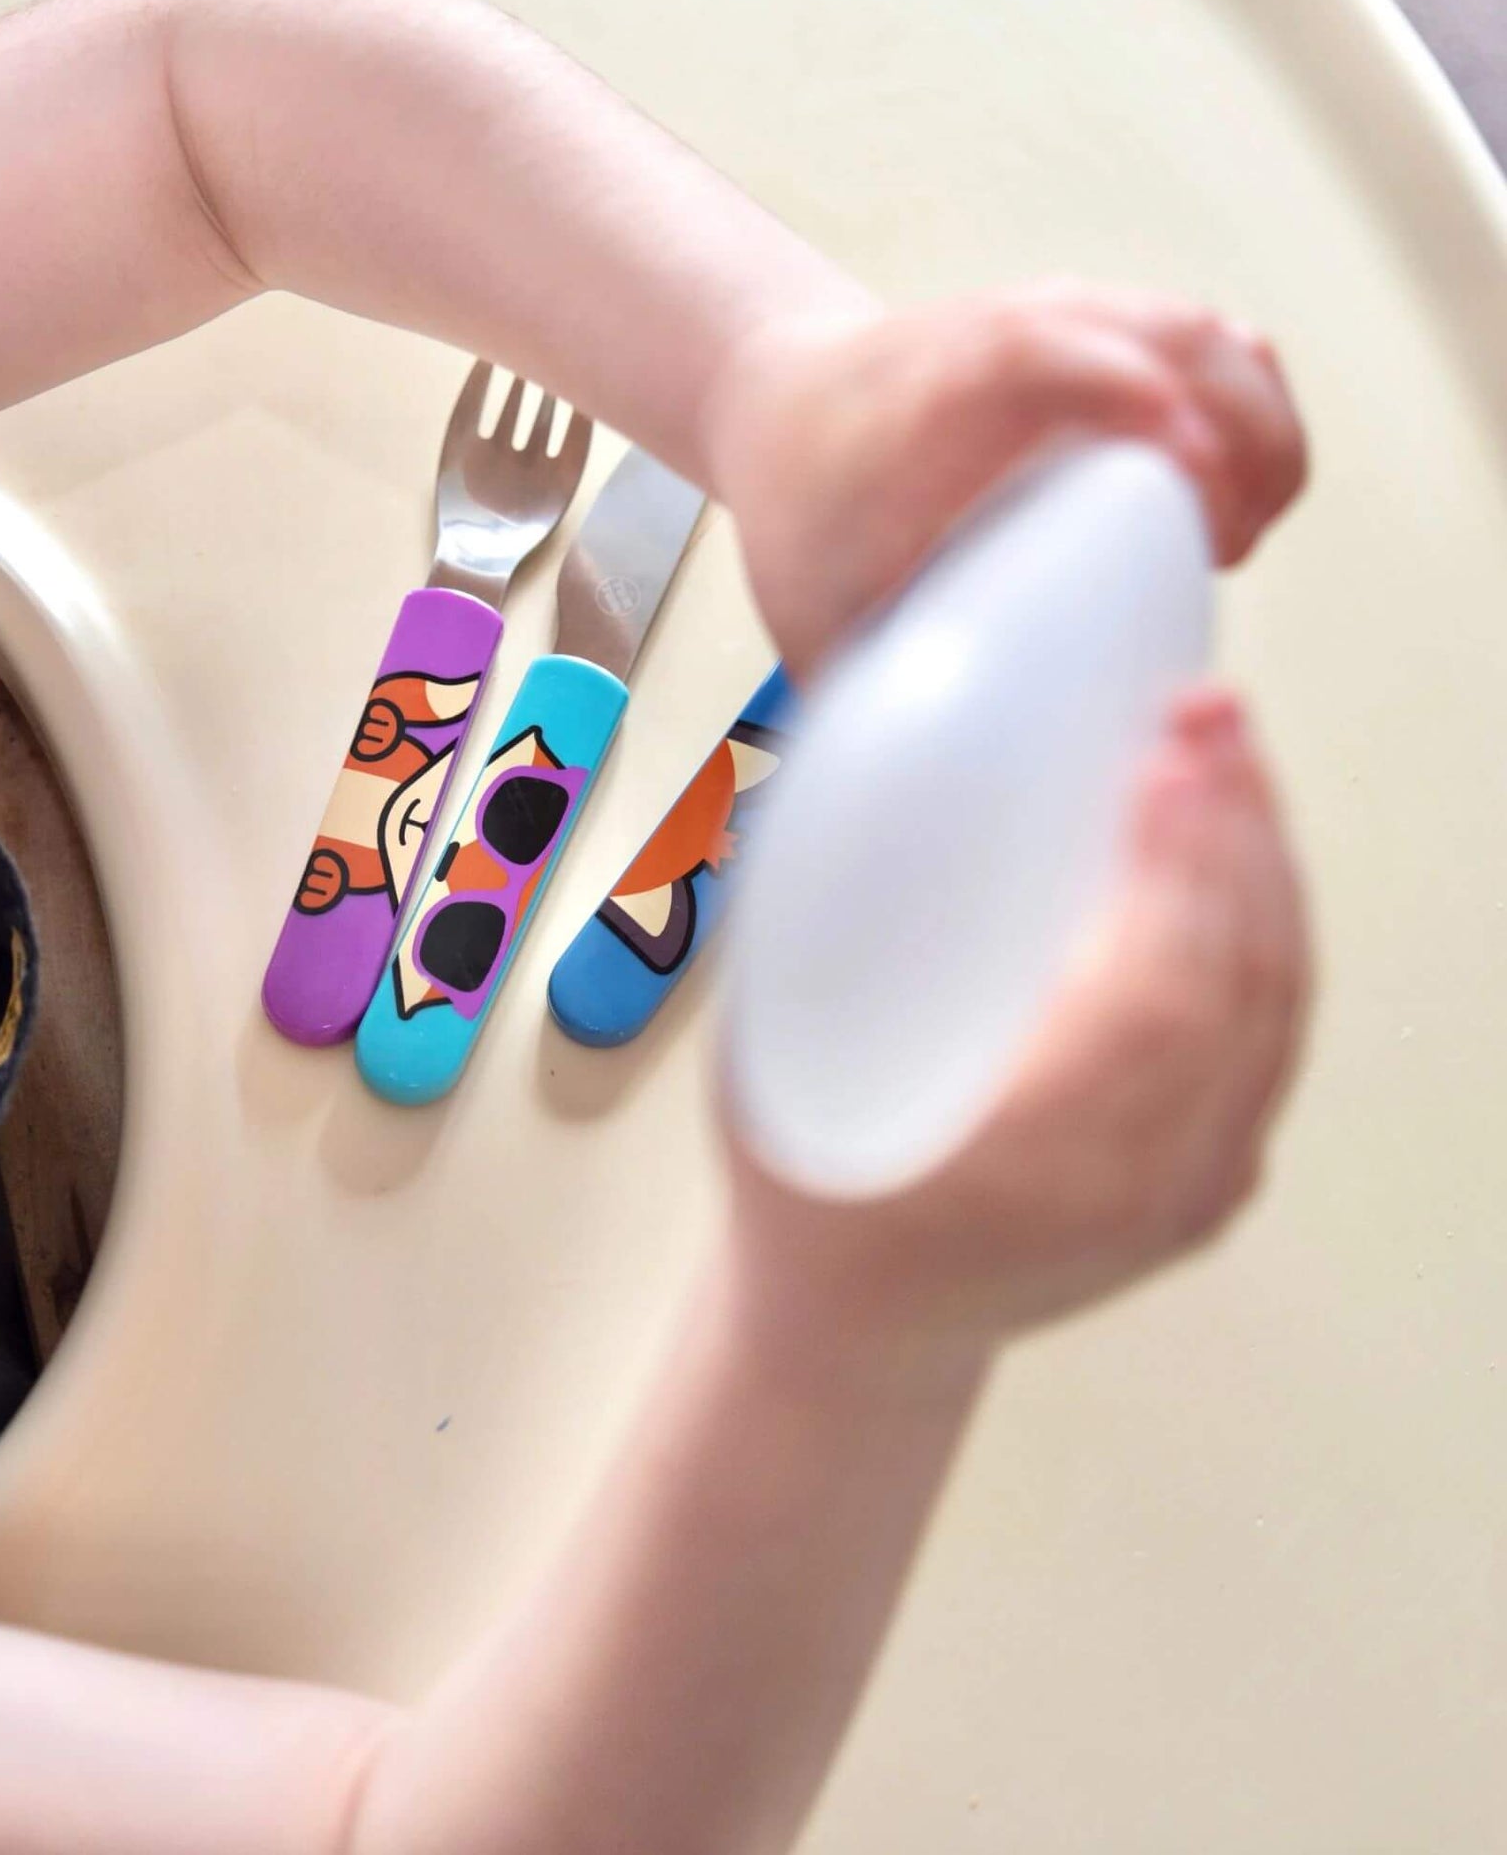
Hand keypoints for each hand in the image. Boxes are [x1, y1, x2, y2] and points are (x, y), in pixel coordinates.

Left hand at [707, 281, 1307, 683]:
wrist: (788, 402)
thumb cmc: (803, 510)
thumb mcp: (811, 612)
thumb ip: (869, 706)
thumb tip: (924, 816)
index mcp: (931, 403)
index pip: (1034, 355)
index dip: (1122, 392)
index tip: (1192, 472)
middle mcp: (1009, 332)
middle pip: (1162, 336)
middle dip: (1235, 434)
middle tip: (1229, 548)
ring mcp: (1067, 316)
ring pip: (1204, 336)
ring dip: (1257, 428)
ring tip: (1239, 531)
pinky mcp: (1107, 324)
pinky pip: (1209, 344)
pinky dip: (1249, 409)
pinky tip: (1241, 491)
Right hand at [728, 688, 1309, 1341]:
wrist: (860, 1326)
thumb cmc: (813, 1198)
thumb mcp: (775, 1079)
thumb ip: (825, 960)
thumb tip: (868, 797)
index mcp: (1030, 1163)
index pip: (1156, 1007)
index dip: (1177, 875)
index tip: (1164, 768)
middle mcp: (1138, 1186)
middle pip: (1241, 989)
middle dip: (1236, 834)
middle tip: (1206, 722)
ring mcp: (1189, 1190)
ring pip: (1274, 1007)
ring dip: (1264, 868)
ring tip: (1231, 760)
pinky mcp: (1211, 1181)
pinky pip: (1271, 1039)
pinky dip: (1270, 931)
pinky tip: (1244, 857)